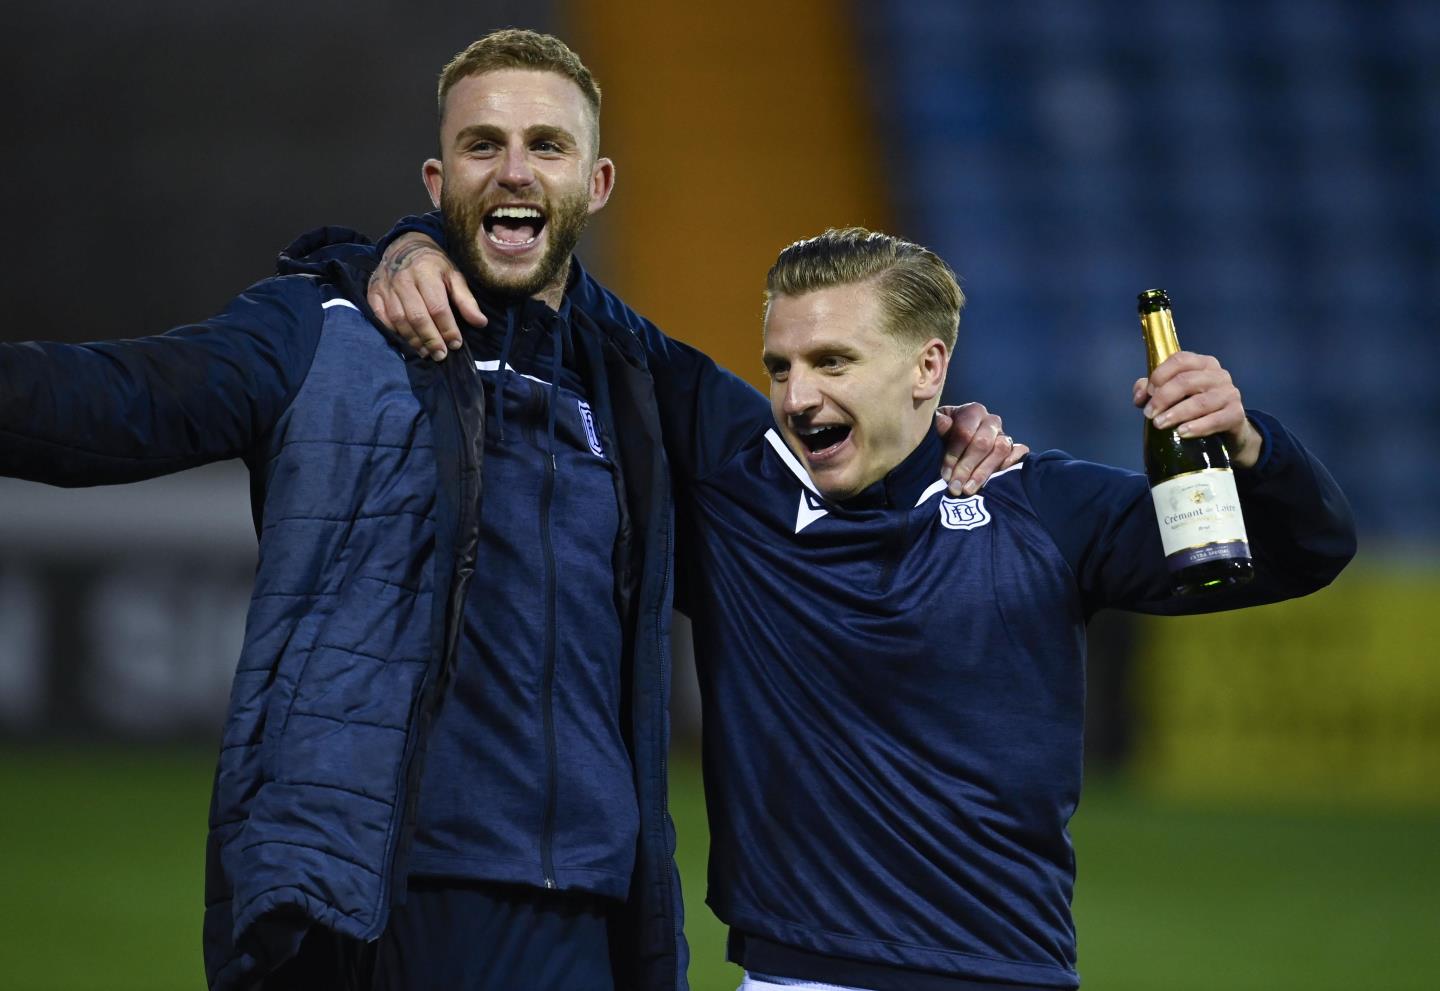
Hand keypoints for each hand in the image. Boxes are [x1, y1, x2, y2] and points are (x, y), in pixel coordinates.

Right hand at [367, 233, 484, 359]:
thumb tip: (481, 323)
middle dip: (431, 339)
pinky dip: (393, 333)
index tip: (456, 344)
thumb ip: (466, 300)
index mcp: (426, 272)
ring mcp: (386, 286)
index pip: (438, 307)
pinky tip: (406, 343)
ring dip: (413, 340)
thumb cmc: (433, 266)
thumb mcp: (454, 276)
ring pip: (399, 320)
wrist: (403, 247)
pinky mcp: (373, 293)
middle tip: (440, 355)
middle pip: (417, 316)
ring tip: (426, 353)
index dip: (447, 328)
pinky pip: (381, 318)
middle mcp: (403, 279)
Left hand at [935, 403, 1028, 495]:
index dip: (954, 455)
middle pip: (983, 443)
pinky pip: (1020, 453)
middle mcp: (991, 421)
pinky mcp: (1015, 448)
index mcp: (973, 411)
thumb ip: (937, 427)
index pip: (965, 432)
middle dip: (967, 468)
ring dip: (983, 473)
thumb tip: (945, 423)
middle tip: (955, 488)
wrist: (953, 443)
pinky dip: (1010, 464)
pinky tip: (995, 481)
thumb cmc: (943, 437)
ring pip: (1001, 450)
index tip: (945, 475)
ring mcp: (1004, 434)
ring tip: (968, 490)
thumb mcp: (935, 431)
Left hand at [1133, 351, 1262, 467]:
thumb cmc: (1195, 407)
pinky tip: (1182, 432)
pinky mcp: (1236, 414)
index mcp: (1203, 363)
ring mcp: (1230, 394)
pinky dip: (1197, 426)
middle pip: (1186, 380)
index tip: (1147, 393)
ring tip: (1159, 424)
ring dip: (1176, 413)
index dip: (1159, 375)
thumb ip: (1152, 390)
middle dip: (1163, 397)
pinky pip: (1216, 420)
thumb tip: (1139, 395)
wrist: (1226, 429)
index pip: (1180, 360)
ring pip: (1200, 402)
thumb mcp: (1174, 395)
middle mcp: (1219, 375)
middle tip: (1149, 414)